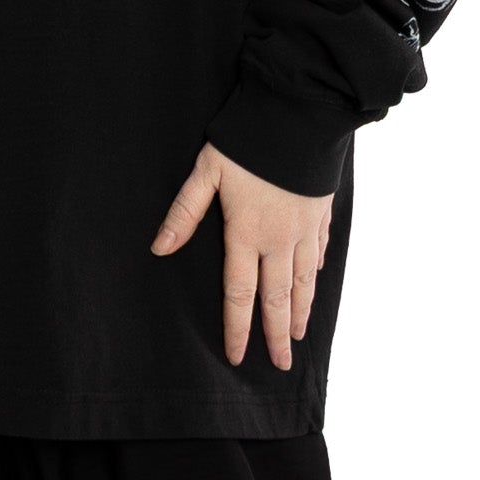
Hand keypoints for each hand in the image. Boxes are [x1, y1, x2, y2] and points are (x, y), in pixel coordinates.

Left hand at [150, 141, 333, 370]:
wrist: (299, 116)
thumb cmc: (247, 141)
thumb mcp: (207, 171)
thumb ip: (185, 212)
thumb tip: (159, 248)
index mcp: (246, 233)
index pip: (239, 293)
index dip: (237, 327)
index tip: (237, 356)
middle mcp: (278, 239)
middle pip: (277, 298)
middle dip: (276, 334)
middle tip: (279, 363)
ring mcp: (303, 228)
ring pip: (302, 281)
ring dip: (300, 311)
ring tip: (297, 335)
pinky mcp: (320, 212)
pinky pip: (318, 251)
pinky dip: (315, 272)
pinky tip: (313, 281)